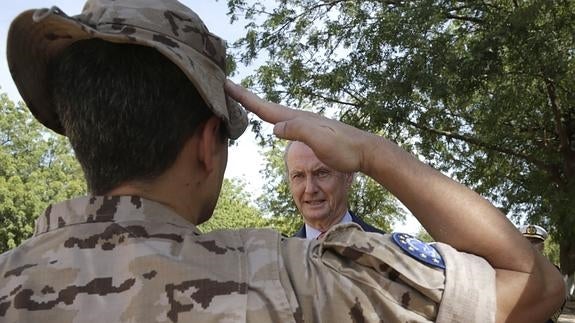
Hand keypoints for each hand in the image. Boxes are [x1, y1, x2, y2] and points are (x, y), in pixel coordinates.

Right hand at [225, 80, 375, 172]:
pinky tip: (273, 122)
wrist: (365, 151)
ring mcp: (305, 124)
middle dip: (246, 97)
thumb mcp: (320, 140)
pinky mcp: (310, 131)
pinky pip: (284, 122)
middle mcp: (299, 118)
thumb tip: (274, 127)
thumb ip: (298, 131)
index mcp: (298, 119)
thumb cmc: (344, 148)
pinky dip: (272, 117)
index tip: (226, 84)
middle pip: (267, 107)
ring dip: (257, 106)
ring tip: (243, 101)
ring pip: (275, 113)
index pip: (265, 108)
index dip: (244, 97)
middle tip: (227, 87)